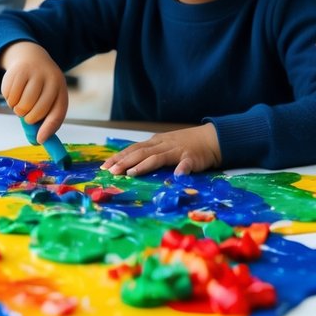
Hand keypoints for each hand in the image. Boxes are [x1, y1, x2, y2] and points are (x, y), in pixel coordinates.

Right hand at [0, 42, 67, 142]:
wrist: (32, 58)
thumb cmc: (42, 86)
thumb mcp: (50, 98)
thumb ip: (47, 118)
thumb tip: (40, 140)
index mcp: (60, 89)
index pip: (57, 113)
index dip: (48, 128)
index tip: (39, 140)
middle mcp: (50, 79)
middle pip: (36, 111)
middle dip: (28, 118)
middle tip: (26, 114)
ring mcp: (34, 73)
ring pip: (22, 105)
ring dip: (17, 109)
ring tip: (20, 102)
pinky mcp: (18, 71)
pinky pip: (10, 96)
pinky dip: (9, 100)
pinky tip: (14, 92)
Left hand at [101, 124, 221, 176]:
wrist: (211, 138)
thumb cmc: (185, 145)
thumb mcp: (164, 146)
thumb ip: (149, 154)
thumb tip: (128, 166)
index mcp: (155, 142)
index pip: (133, 149)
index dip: (118, 157)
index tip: (104, 167)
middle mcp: (163, 145)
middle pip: (141, 152)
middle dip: (125, 162)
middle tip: (111, 172)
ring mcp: (177, 150)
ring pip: (158, 157)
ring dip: (144, 165)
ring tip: (132, 174)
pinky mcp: (192, 157)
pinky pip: (186, 163)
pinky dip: (182, 169)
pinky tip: (178, 176)